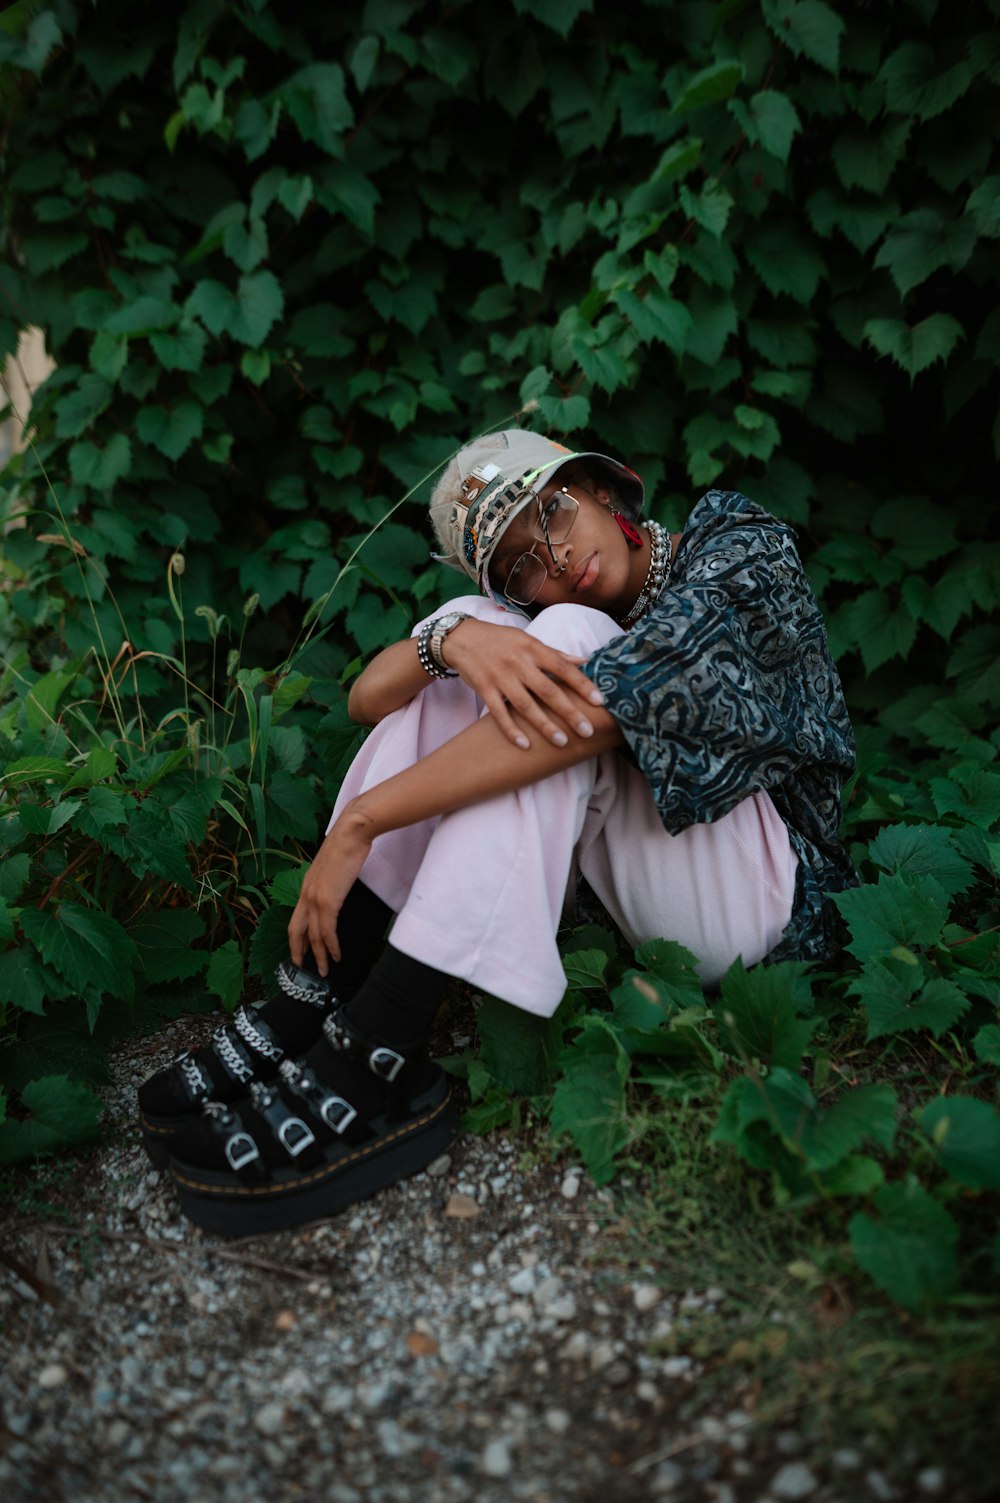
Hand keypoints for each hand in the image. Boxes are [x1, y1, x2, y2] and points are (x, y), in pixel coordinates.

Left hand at [287, 806, 372, 976]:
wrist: (352, 832)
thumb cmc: (348, 844)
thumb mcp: (334, 866)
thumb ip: (331, 880)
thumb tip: (337, 888)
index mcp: (306, 885)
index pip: (297, 917)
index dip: (297, 936)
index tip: (301, 949)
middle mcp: (306, 893)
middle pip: (297, 930)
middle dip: (299, 951)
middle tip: (303, 966)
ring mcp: (315, 898)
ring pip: (313, 935)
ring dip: (319, 955)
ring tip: (326, 969)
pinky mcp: (328, 900)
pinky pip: (327, 931)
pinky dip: (331, 946)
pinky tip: (336, 954)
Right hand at [441, 618, 604, 749]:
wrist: (462, 638)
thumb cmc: (500, 640)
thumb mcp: (528, 640)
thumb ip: (555, 654)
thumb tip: (585, 661)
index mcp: (533, 649)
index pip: (563, 668)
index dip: (582, 685)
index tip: (600, 701)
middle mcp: (519, 663)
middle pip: (548, 691)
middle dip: (569, 712)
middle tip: (587, 731)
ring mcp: (500, 677)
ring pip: (526, 705)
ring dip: (545, 725)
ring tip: (562, 742)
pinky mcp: (484, 689)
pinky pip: (499, 713)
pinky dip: (512, 730)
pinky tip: (526, 745)